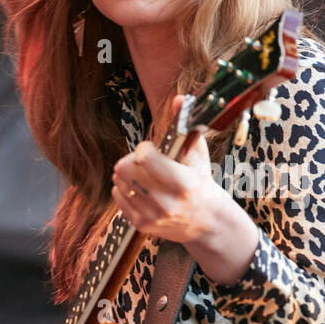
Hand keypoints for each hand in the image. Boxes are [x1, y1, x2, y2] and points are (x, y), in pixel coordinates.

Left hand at [111, 95, 227, 245]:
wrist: (206, 222)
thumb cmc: (201, 184)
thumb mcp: (198, 155)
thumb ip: (186, 127)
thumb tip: (180, 99)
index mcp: (183, 184)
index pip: (144, 158)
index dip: (145, 149)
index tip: (153, 149)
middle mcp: (166, 202)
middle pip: (124, 169)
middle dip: (132, 160)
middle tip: (145, 162)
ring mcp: (151, 215)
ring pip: (119, 182)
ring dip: (128, 174)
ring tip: (144, 175)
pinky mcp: (140, 224)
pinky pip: (118, 195)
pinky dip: (125, 188)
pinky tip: (140, 188)